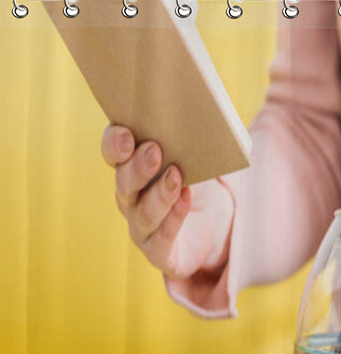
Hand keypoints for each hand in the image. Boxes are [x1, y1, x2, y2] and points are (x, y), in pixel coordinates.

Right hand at [101, 124, 229, 278]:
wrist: (214, 228)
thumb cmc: (198, 184)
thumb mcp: (195, 157)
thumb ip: (190, 135)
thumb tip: (212, 100)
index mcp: (130, 169)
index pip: (113, 153)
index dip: (115, 144)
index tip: (126, 132)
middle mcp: (130, 199)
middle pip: (125, 183)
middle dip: (137, 167)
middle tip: (154, 150)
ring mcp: (142, 228)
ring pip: (144, 211)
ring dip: (159, 193)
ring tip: (177, 176)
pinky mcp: (159, 253)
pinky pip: (163, 238)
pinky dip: (174, 219)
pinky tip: (186, 200)